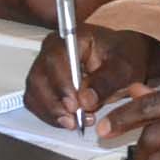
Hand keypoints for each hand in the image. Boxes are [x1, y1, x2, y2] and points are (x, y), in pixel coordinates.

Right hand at [24, 25, 159, 124]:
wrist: (122, 63)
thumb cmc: (123, 58)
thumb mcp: (125, 68)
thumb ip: (106, 81)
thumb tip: (86, 100)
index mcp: (70, 38)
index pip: (55, 59)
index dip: (61, 84)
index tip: (74, 105)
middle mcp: (51, 51)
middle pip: (38, 79)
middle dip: (55, 104)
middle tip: (75, 120)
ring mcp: (44, 68)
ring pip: (34, 94)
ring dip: (53, 113)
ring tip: (76, 122)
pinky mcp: (43, 85)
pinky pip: (36, 103)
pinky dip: (50, 116)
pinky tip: (70, 120)